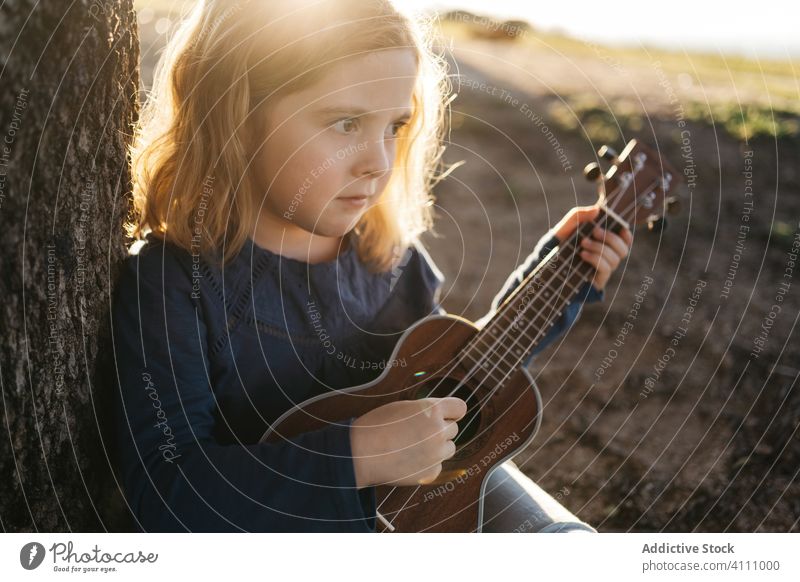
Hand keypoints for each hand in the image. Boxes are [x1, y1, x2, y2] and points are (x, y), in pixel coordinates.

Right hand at [349, 397, 466, 487]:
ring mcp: (436, 453)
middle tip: (418, 433)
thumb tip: (442, 415)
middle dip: (440, 430)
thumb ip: (426, 410)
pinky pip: (438, 465)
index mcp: (432, 410)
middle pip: (453, 429)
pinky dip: (428, 464)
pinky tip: (409, 460)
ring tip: (413, 447)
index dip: (452, 411)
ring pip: (449, 448)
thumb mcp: (403, 407)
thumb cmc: (376, 427)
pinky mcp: (431, 472)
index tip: (447, 415)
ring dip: (437, 447)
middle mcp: (438, 431)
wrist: (361, 454)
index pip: (460, 407)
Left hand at [552, 205, 632, 290]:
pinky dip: (596, 258)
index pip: (625, 241)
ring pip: (615, 259)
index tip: (621, 228)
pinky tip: (583, 254)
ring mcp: (603, 269)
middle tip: (594, 231)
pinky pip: (606, 268)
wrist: (545, 263)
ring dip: (600, 248)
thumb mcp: (566, 227)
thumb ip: (579, 215)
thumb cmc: (558, 243)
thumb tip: (597, 210)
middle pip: (623, 249)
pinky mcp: (597, 279)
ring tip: (583, 243)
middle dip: (611, 238)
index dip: (626, 235)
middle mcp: (607, 257)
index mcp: (604, 243)